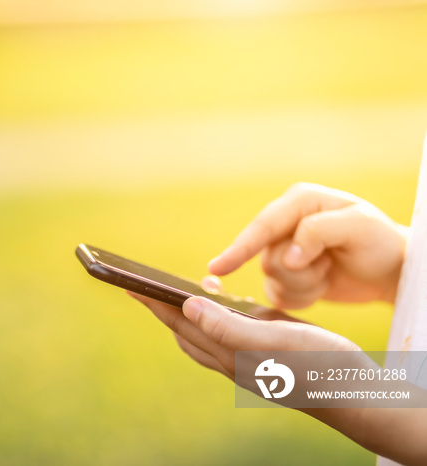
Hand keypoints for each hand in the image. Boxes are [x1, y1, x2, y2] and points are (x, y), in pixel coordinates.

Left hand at [129, 282, 426, 464]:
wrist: (353, 392)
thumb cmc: (317, 363)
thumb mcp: (273, 340)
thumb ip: (227, 326)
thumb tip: (186, 305)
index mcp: (227, 352)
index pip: (178, 321)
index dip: (152, 301)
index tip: (127, 282)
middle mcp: (229, 358)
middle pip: (183, 327)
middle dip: (159, 305)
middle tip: (138, 284)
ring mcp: (244, 358)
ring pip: (202, 332)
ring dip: (184, 311)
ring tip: (174, 290)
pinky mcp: (261, 354)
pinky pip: (226, 333)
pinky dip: (215, 315)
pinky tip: (225, 301)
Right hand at [208, 182, 407, 307]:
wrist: (391, 271)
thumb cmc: (379, 242)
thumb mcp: (359, 227)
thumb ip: (318, 233)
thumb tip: (288, 257)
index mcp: (298, 202)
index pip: (263, 227)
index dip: (240, 248)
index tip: (218, 269)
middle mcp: (285, 224)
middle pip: (266, 259)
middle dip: (300, 272)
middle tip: (328, 264)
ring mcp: (282, 251)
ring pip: (272, 279)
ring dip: (305, 285)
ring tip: (329, 272)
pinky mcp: (285, 277)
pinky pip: (278, 296)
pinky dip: (303, 297)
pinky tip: (322, 285)